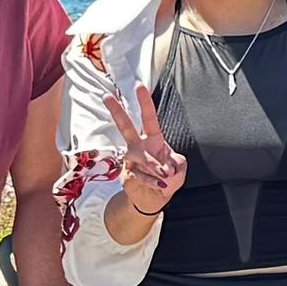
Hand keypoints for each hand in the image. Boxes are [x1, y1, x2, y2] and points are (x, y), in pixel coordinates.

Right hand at [105, 84, 188, 215]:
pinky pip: (138, 174)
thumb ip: (177, 164)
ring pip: (137, 155)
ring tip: (165, 174)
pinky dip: (152, 180)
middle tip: (107, 97)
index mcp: (153, 139)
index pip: (148, 118)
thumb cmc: (167, 179)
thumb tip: (166, 166)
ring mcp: (131, 160)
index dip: (144, 103)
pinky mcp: (127, 175)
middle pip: (126, 127)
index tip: (139, 86)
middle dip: (117, 112)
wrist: (154, 200)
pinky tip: (161, 185)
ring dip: (153, 164)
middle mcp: (139, 146)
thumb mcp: (180, 169)